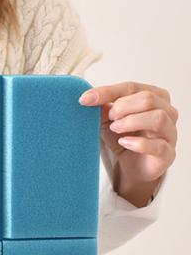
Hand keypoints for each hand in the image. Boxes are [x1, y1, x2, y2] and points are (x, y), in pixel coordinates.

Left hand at [79, 81, 177, 206]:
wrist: (131, 167)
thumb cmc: (124, 138)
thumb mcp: (108, 120)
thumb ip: (102, 108)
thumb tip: (88, 98)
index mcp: (154, 97)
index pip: (131, 87)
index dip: (107, 92)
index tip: (85, 99)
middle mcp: (167, 111)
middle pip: (148, 98)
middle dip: (123, 107)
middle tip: (109, 118)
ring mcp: (170, 132)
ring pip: (158, 118)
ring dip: (131, 121)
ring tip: (115, 128)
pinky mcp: (167, 153)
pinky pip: (158, 145)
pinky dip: (139, 143)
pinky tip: (124, 142)